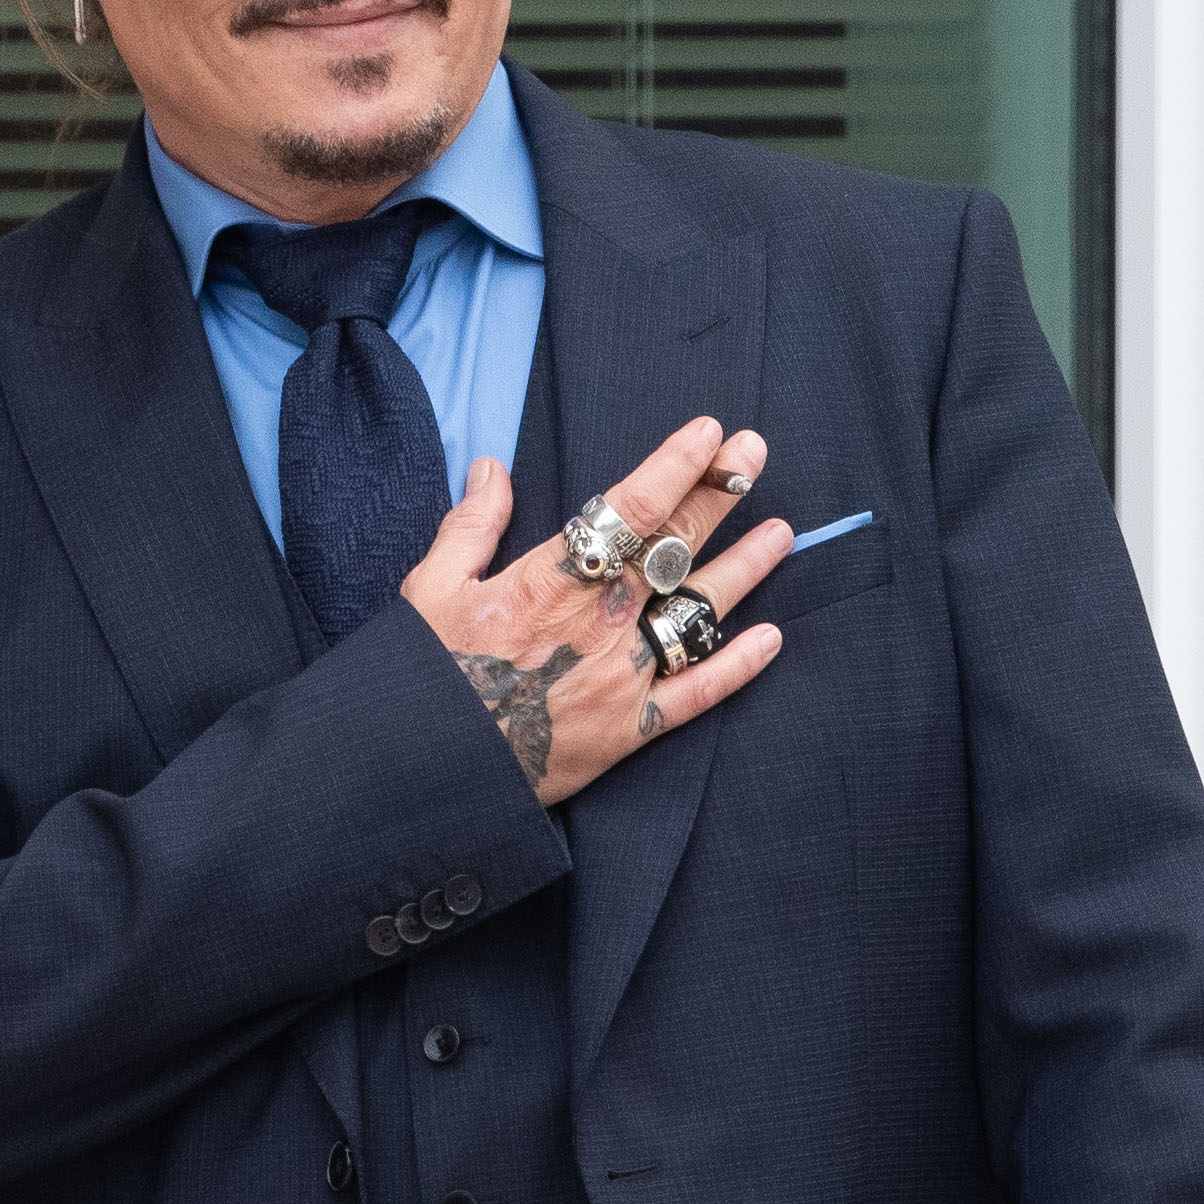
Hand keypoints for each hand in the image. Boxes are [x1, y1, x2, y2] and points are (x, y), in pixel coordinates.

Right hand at [401, 415, 788, 807]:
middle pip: (674, 546)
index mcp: (551, 581)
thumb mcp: (432, 589)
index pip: (630, 508)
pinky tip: (771, 639)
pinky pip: (698, 695)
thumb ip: (471, 526)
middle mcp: (599, 622)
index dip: (676, 466)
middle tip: (753, 455)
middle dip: (718, 495)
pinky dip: (738, 667)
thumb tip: (490, 468)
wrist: (425, 770)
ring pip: (698, 611)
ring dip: (744, 568)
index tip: (711, 433)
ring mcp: (622, 676)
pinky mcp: (630, 729)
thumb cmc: (423, 677)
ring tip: (780, 532)